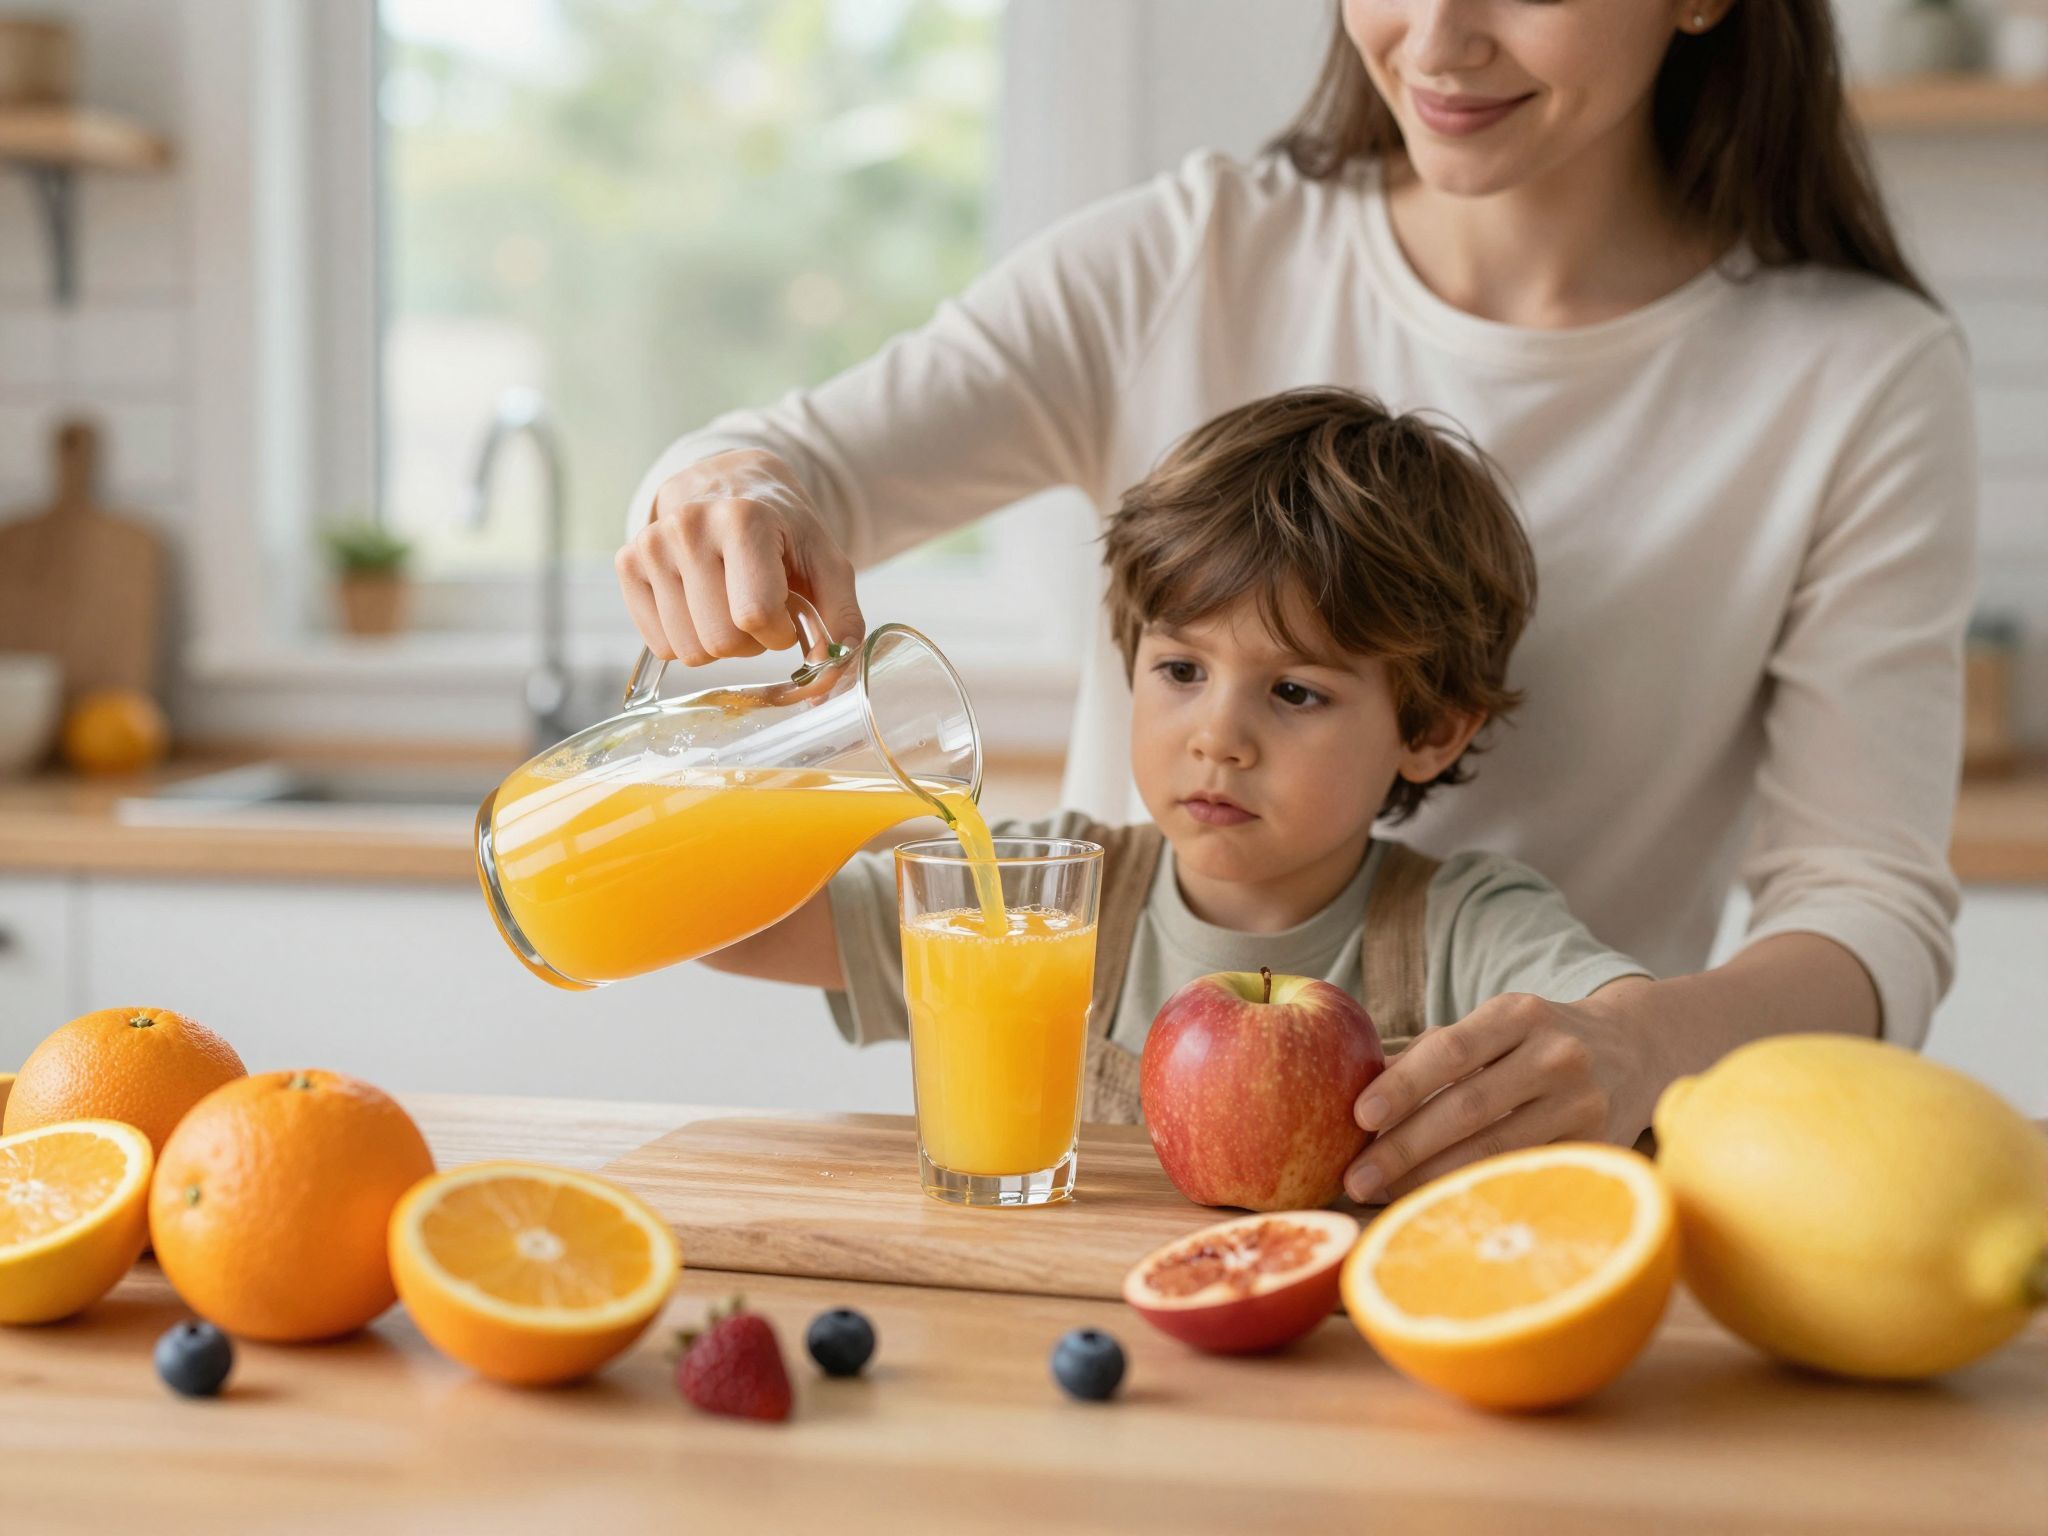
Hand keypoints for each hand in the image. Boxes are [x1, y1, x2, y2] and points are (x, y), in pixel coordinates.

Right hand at [615, 448, 863, 663]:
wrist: (732, 484)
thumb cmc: (784, 531)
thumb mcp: (827, 564)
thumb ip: (841, 620)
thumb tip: (826, 679)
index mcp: (744, 520)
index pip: (755, 615)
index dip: (778, 632)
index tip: (786, 613)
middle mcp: (689, 526)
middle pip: (720, 641)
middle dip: (749, 642)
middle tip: (757, 609)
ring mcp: (652, 544)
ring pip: (688, 650)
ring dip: (718, 644)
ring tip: (728, 604)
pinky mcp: (628, 563)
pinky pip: (659, 645)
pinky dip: (687, 639)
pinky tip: (700, 604)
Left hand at [1342, 979, 1663, 1204]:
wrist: (1635, 1049)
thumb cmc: (1535, 1041)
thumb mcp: (1495, 1025)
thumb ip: (1435, 1052)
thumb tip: (1360, 1095)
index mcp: (1519, 1014)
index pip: (1450, 1051)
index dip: (1402, 1086)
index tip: (1359, 1117)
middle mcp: (1556, 1055)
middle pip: (1468, 1108)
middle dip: (1405, 1147)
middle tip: (1356, 1177)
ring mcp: (1583, 1103)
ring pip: (1496, 1149)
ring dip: (1432, 1177)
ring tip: (1384, 1196)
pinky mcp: (1597, 1146)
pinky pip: (1525, 1174)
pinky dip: (1477, 1191)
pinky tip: (1438, 1205)